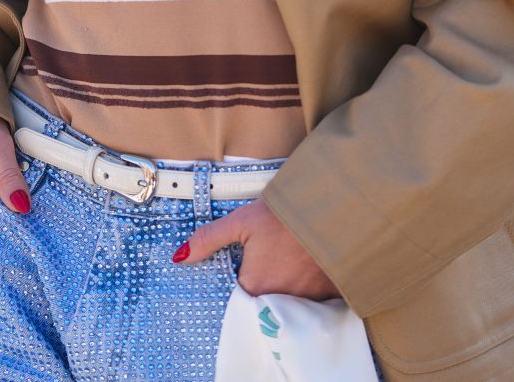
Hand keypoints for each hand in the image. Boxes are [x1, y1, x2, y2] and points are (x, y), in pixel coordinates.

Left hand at [175, 198, 339, 299]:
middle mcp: (278, 301)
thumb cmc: (284, 215)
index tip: (252, 264)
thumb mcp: (242, 221)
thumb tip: (179, 257)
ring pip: (289, 304)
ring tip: (292, 264)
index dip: (245, 278)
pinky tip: (311, 270)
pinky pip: (313, 303)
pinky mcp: (329, 297)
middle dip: (266, 288)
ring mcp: (306, 302)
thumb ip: (209, 240)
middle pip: (265, 302)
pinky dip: (310, 290)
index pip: (241, 295)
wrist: (333, 210)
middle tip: (275, 262)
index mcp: (254, 286)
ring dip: (288, 290)